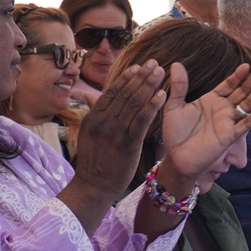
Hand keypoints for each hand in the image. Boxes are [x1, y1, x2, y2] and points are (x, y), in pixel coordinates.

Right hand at [71, 60, 170, 196]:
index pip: (112, 92)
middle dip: (140, 77)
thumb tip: (88, 94)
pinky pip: (141, 121)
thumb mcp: (88, 134)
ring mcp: (114, 131)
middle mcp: (103, 121)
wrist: (93, 187)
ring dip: (148, 86)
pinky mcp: (127, 143)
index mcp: (93, 117)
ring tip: (160, 72)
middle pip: (124, 93)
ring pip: (134, 103)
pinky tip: (162, 95)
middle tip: (154, 63)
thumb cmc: (94, 162)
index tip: (138, 66)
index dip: (126, 78)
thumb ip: (93, 113)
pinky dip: (152, 106)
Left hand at [160, 61, 250, 181]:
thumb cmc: (175, 134)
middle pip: (242, 92)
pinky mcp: (229, 136)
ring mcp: (228, 122)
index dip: (238, 76)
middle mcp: (223, 110)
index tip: (247, 65)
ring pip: (247, 105)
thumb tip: (177, 64)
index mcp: (211, 101)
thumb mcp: (174, 106)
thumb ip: (179, 86)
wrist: (176, 158)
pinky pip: (245, 125)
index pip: (229, 85)